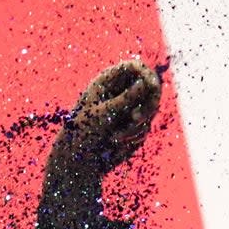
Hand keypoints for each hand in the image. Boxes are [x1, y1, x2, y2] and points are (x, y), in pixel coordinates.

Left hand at [58, 60, 161, 174]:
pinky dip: (134, 136)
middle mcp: (120, 93)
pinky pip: (146, 127)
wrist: (77, 161)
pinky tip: (116, 143)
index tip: (151, 86)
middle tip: (135, 119)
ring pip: (150, 109)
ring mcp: (128, 109)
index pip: (135, 67)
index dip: (146, 74)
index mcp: (107, 82)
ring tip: (116, 137)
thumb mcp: (102, 114)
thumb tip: (146, 82)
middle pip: (150, 87)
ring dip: (137, 125)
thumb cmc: (82, 134)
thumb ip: (125, 98)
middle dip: (148, 103)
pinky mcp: (133, 126)